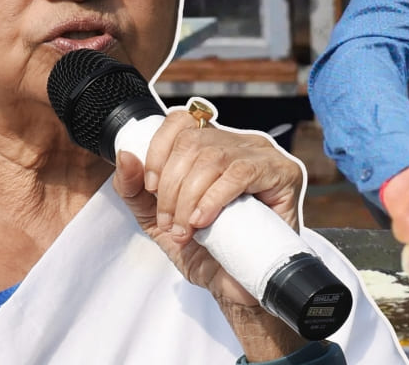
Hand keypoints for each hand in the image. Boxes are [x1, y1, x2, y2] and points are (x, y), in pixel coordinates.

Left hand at [111, 110, 305, 351]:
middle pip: (193, 141)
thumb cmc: (207, 252)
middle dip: (171, 186)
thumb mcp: (160, 220)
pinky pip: (240, 173)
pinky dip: (214, 198)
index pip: (182, 121)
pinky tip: (205, 221)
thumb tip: (125, 154)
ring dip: (189, 197)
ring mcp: (263, 155)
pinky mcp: (283, 173)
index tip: (152, 188)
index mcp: (213, 146)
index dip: (159, 150)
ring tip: (188, 229)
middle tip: (171, 223)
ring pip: (213, 157)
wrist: (239, 288)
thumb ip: (137, 190)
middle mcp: (239, 143)